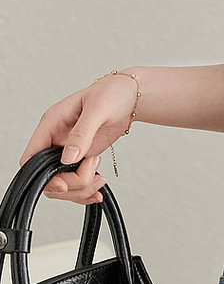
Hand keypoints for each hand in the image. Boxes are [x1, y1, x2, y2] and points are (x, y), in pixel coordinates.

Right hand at [18, 73, 138, 205]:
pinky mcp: (82, 158)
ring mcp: (68, 150)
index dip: (42, 175)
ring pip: (62, 183)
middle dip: (70, 183)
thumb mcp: (98, 109)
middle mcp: (56, 139)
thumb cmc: (112, 93)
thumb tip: (67, 157)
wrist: (131, 97)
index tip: (63, 184)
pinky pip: (76, 182)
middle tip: (91, 174)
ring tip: (99, 179)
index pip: (31, 156)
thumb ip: (82, 133)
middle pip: (47, 176)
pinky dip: (86, 190)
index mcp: (51, 123)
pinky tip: (97, 189)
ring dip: (80, 189)